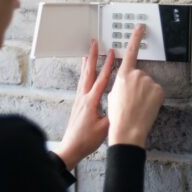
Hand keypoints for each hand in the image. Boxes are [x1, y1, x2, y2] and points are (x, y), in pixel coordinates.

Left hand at [54, 40, 114, 170]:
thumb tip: (121, 103)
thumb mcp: (104, 128)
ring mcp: (79, 100)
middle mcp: (83, 97)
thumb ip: (113, 114)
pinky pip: (81, 84)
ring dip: (87, 64)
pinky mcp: (78, 104)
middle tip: (94, 44)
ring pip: (83, 77)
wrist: (71, 148)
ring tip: (88, 53)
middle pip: (89, 72)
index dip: (107, 65)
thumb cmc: (86, 140)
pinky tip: (85, 74)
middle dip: (92, 57)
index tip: (112, 53)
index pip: (101, 79)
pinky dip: (84, 75)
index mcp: (91, 101)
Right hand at [107, 24, 164, 148]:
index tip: (140, 27)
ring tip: (138, 106)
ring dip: (145, 94)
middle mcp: (137, 75)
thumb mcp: (112, 94)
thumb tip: (128, 82)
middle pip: (140, 76)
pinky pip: (156, 92)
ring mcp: (149, 82)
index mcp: (123, 75)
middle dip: (138, 86)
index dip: (135, 38)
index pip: (131, 52)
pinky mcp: (159, 90)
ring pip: (149, 85)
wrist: (128, 130)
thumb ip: (121, 83)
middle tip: (132, 101)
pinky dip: (153, 99)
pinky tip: (146, 107)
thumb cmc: (118, 115)